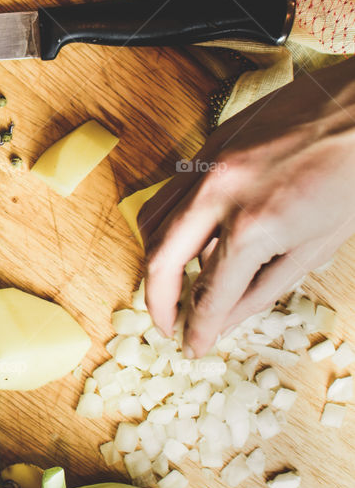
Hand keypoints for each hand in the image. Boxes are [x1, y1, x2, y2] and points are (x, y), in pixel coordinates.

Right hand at [141, 58, 354, 354]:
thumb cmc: (352, 178)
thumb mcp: (316, 247)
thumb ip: (263, 287)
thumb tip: (226, 317)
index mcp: (253, 227)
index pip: (209, 293)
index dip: (197, 328)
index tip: (191, 345)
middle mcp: (218, 194)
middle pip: (161, 258)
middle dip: (157, 300)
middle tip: (166, 323)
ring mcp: (208, 162)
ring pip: (153, 219)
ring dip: (156, 259)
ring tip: (171, 284)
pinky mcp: (209, 141)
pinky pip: (172, 189)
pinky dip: (170, 221)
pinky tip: (190, 237)